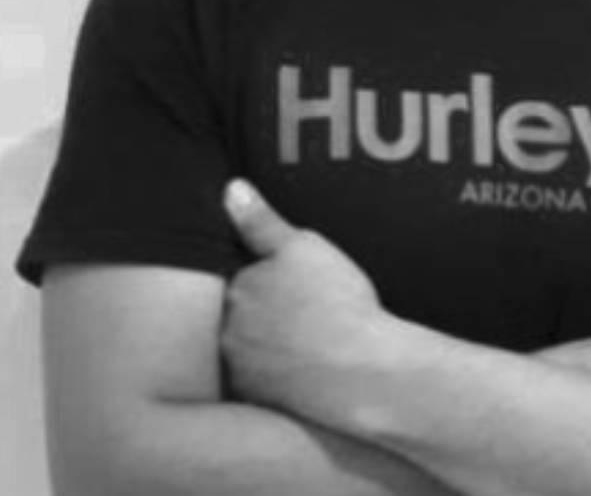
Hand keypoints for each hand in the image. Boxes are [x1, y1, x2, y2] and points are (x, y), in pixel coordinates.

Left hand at [220, 180, 401, 429]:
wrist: (362, 371)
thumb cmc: (337, 303)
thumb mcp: (304, 247)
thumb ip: (261, 221)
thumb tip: (231, 189)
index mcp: (238, 289)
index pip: (242, 276)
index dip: (272, 277)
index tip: (299, 284)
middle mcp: (228, 331)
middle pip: (241, 313)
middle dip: (265, 311)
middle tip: (308, 311)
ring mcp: (241, 370)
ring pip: (249, 347)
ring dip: (268, 342)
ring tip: (310, 338)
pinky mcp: (257, 400)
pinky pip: (261, 379)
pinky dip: (278, 372)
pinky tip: (307, 365)